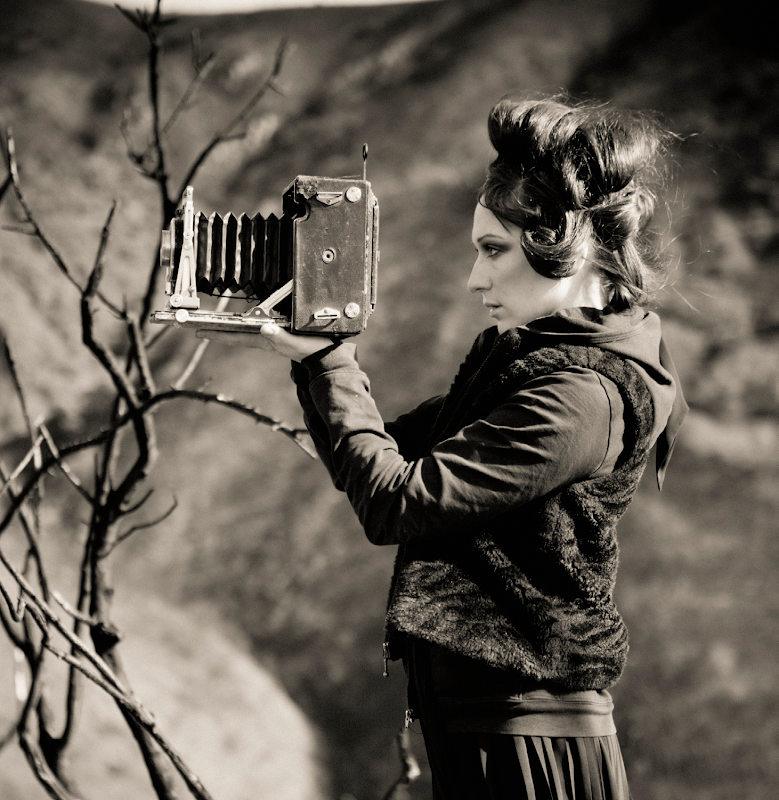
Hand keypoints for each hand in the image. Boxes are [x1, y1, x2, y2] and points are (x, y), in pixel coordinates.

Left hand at [196, 324, 337, 361]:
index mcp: (265, 340)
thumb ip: (280, 337)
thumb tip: (264, 329)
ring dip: (228, 331)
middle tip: (198, 329)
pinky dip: (244, 328)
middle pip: (235, 335)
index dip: (218, 334)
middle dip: (217, 332)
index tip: (199, 332)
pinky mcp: (277, 337)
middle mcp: (264, 339)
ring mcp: (270, 339)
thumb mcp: (295, 343)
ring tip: (214, 328)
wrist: (325, 357)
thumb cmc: (311, 349)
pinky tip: (242, 326)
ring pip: (243, 334)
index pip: (236, 337)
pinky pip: (255, 331)